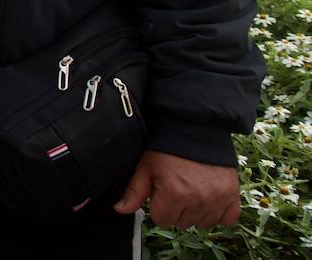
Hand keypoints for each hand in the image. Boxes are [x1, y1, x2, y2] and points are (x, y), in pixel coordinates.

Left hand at [114, 150, 240, 228]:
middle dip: (176, 209)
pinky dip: (219, 213)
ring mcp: (218, 198)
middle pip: (182, 223)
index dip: (158, 207)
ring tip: (192, 190)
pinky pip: (228, 219)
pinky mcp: (232, 194)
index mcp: (174, 194)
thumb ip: (134, 191)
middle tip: (177, 187)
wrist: (195, 127)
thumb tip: (120, 209)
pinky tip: (209, 200)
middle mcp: (198, 199)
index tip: (161, 192)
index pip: (161, 221)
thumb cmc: (166, 146)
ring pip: (203, 223)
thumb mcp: (146, 166)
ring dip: (196, 212)